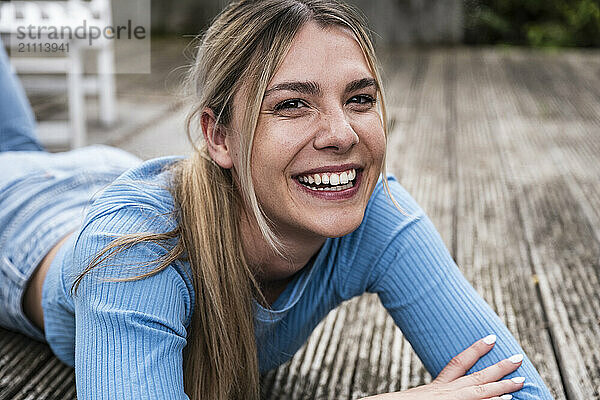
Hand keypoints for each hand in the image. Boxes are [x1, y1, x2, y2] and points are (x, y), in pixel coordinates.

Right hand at [360, 335, 524, 399]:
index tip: (491, 338)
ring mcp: (451, 399)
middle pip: (477, 376)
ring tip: (521, 380)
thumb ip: (431, 393)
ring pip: (481, 390)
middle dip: (498, 366)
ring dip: (503, 386)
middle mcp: (446, 391)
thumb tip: (440, 391)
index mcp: (437, 386)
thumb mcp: (417, 397)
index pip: (458, 362)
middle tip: (518, 357)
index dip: (476, 349)